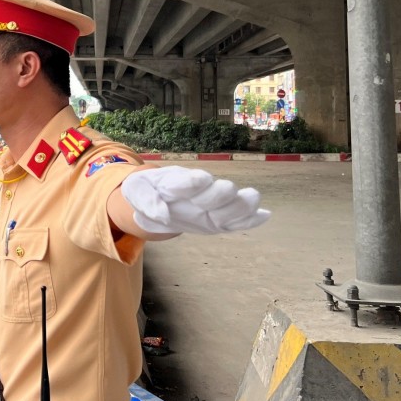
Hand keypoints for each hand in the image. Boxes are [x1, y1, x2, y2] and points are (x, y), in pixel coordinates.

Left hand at [121, 166, 269, 234]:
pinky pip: (245, 219)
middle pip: (225, 189)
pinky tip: (264, 216)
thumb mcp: (136, 192)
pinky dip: (255, 218)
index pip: (195, 179)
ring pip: (241, 202)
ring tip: (218, 220)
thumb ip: (147, 200)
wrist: (155, 199)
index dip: (191, 184)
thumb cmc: (146, 191)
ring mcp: (216, 205)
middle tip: (197, 208)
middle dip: (215, 199)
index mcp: (184, 179)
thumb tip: (163, 215)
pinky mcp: (221, 221)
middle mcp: (205, 189)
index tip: (171, 193)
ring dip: (237, 211)